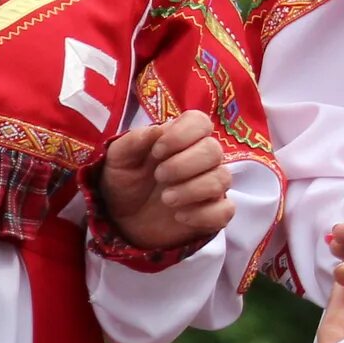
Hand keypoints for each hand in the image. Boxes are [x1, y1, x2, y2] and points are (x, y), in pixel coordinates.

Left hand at [95, 109, 234, 252]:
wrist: (122, 220)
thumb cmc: (124, 182)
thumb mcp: (118, 160)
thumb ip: (133, 142)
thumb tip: (156, 129)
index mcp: (180, 140)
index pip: (200, 122)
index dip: (183, 134)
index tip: (158, 151)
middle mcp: (201, 160)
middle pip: (214, 150)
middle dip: (184, 164)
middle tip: (159, 176)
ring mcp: (211, 186)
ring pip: (222, 179)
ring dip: (192, 189)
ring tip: (166, 199)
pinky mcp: (214, 213)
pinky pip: (225, 211)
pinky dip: (203, 214)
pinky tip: (180, 216)